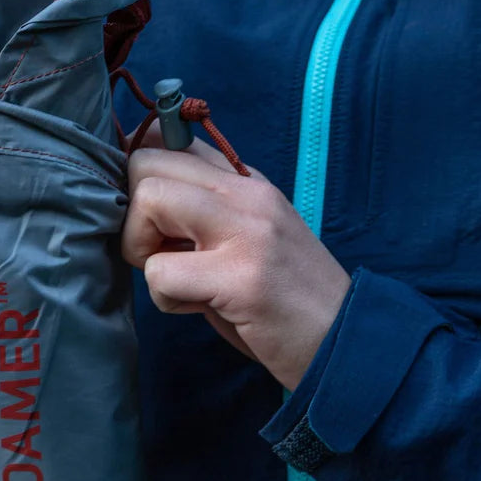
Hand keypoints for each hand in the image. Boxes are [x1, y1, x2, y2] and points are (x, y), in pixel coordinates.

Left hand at [122, 131, 350, 390]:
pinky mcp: (242, 277)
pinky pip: (161, 272)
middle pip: (143, 164)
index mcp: (243, 179)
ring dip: (142, 249)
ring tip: (178, 279)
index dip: (135, 172)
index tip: (142, 211)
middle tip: (160, 254)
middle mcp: (246, 192)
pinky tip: (200, 306)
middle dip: (132, 215)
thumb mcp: (246, 233)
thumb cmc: (282, 295)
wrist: (348, 342)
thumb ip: (200, 206)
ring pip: (147, 201)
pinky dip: (165, 297)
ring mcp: (247, 229)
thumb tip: (133, 188)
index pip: (166, 137)